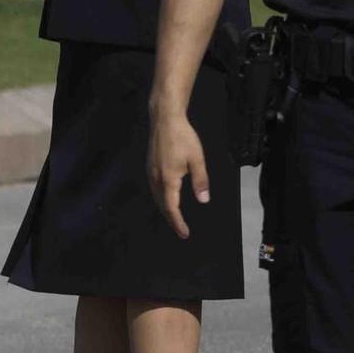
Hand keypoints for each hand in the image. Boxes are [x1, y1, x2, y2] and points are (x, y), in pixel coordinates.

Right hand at [147, 107, 208, 238]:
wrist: (165, 119)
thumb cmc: (183, 137)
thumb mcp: (196, 159)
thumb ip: (200, 181)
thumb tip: (203, 200)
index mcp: (168, 179)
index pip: (172, 208)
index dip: (178, 222)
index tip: (185, 233)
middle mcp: (156, 178)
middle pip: (162, 205)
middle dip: (171, 219)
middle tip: (180, 230)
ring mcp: (150, 172)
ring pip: (156, 197)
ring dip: (165, 209)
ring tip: (174, 217)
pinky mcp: (150, 165)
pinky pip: (154, 188)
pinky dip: (161, 198)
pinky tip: (167, 197)